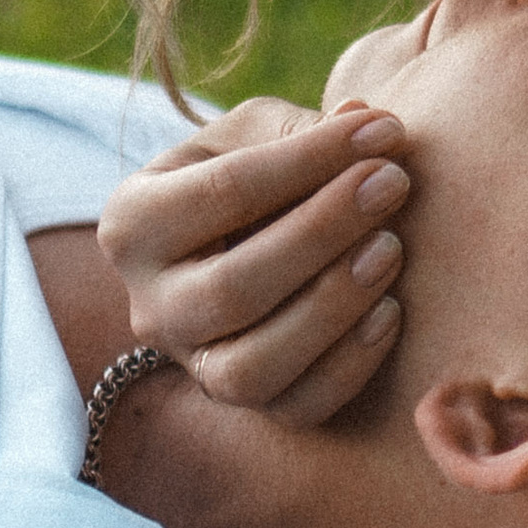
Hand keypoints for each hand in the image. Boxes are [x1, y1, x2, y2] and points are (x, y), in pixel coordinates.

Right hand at [96, 99, 412, 423]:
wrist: (252, 240)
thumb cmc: (257, 173)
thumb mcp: (258, 133)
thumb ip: (302, 128)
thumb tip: (364, 120)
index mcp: (134, 222)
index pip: (223, 192)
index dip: (311, 160)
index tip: (384, 132)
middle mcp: (150, 306)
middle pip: (232, 288)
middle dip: (323, 232)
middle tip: (393, 184)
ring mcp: (194, 365)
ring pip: (252, 368)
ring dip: (332, 308)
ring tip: (392, 248)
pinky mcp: (246, 406)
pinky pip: (296, 407)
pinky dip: (348, 365)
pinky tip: (391, 311)